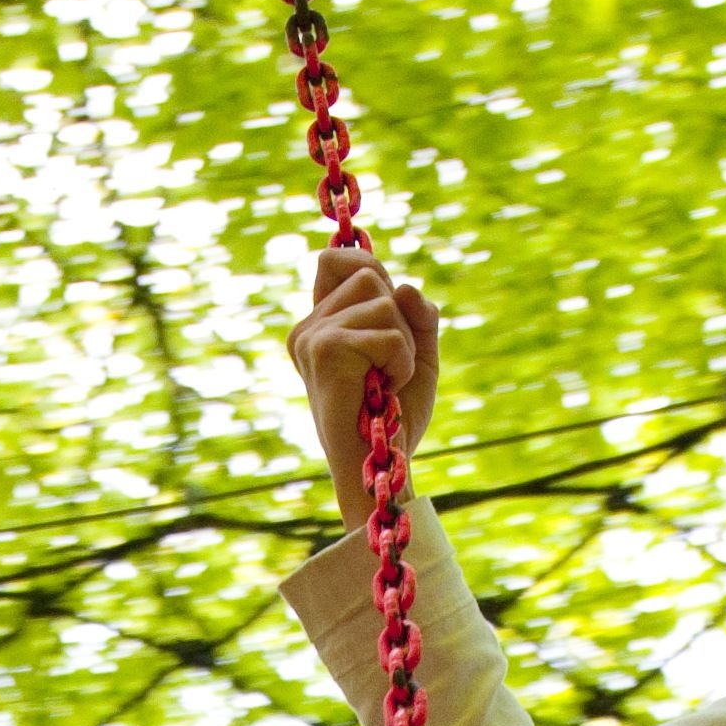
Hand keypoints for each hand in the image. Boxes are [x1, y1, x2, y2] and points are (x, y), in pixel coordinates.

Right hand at [290, 239, 439, 511]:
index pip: (335, 259)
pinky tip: (386, 389)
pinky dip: (403, 362)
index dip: (369, 267)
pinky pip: (390, 332)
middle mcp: (308, 327)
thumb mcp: (416, 353)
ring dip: (404, 344)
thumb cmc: (394, 417)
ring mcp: (312, 337)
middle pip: (369, 273)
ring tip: (388, 381)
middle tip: (390, 364)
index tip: (388, 305)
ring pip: (383, 299)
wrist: (380, 467)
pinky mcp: (326, 350)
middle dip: (398, 315)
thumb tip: (405, 287)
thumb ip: (417, 315)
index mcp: (319, 325)